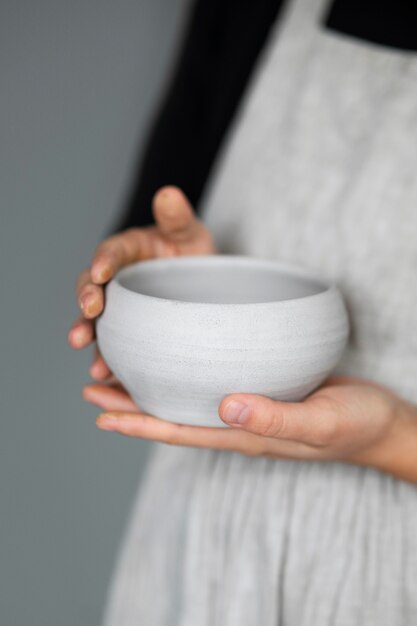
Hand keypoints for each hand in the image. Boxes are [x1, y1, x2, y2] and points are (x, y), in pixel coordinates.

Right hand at [68, 186, 214, 378]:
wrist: (208, 292)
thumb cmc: (196, 258)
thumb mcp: (192, 236)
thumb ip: (178, 218)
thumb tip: (168, 193)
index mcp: (129, 251)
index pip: (112, 252)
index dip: (104, 261)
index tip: (101, 272)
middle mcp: (117, 280)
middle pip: (93, 287)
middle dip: (86, 300)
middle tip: (87, 313)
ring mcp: (120, 309)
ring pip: (96, 320)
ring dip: (86, 332)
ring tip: (81, 345)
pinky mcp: (126, 334)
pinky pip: (112, 346)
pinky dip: (107, 359)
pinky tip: (105, 374)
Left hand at [84, 375, 416, 479]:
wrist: (383, 422)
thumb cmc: (356, 424)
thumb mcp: (320, 421)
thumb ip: (275, 416)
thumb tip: (225, 405)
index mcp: (246, 434)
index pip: (180, 432)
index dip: (138, 425)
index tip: (100, 414)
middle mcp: (240, 422)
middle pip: (174, 416)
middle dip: (131, 405)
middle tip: (93, 385)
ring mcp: (250, 406)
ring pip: (189, 399)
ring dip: (153, 388)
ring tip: (121, 371)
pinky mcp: (264, 387)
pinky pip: (214, 382)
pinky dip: (187, 372)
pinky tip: (180, 358)